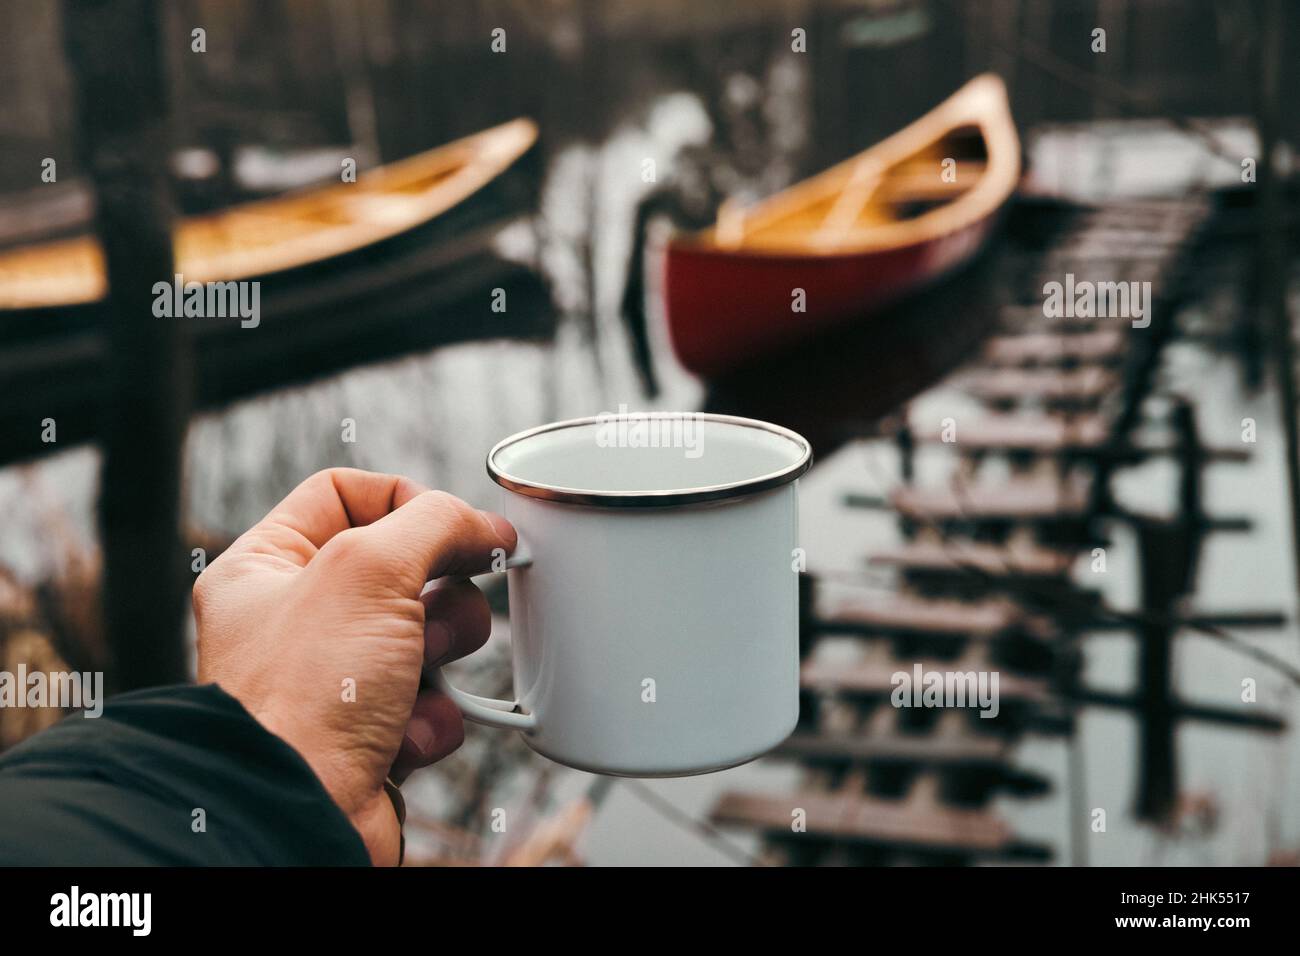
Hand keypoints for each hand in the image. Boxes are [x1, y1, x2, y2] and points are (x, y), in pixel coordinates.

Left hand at [192, 468, 514, 864]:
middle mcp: (295, 618)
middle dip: (439, 590)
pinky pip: (431, 701)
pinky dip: (433, 715)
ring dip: (442, 654)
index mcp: (266, 566)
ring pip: (426, 634)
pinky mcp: (370, 731)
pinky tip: (405, 732)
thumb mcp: (368, 570)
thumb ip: (434, 522)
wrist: (298, 813)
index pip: (343, 493)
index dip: (406, 501)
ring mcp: (335, 678)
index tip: (452, 525)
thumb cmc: (302, 696)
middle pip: (402, 565)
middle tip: (438, 607)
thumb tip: (483, 523)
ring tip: (421, 675)